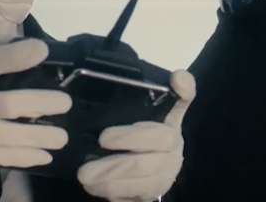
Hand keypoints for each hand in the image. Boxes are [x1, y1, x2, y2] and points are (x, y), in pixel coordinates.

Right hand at [0, 38, 71, 194]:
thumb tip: (14, 32)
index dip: (15, 55)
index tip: (42, 50)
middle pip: (7, 104)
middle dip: (40, 103)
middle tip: (65, 102)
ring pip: (9, 136)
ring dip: (40, 136)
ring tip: (62, 137)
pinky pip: (4, 157)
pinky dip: (27, 157)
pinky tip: (46, 155)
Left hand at [77, 69, 195, 201]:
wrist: (161, 163)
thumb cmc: (152, 131)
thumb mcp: (161, 108)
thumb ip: (171, 92)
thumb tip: (180, 75)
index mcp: (171, 131)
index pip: (159, 132)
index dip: (131, 135)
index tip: (103, 137)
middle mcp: (173, 157)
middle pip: (143, 163)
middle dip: (112, 165)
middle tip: (84, 168)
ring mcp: (165, 179)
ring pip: (138, 185)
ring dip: (110, 184)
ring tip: (85, 179)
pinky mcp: (154, 195)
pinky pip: (135, 198)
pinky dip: (114, 194)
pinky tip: (95, 189)